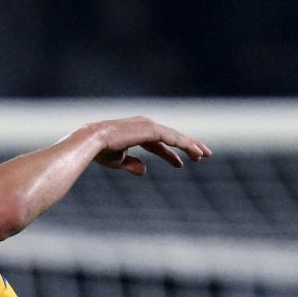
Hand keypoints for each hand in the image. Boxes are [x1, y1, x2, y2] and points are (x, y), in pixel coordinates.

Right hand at [91, 116, 211, 175]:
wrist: (92, 142)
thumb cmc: (100, 151)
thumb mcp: (118, 161)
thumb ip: (131, 164)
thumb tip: (145, 171)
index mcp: (136, 132)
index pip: (158, 143)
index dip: (169, 154)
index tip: (180, 164)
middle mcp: (145, 125)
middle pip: (171, 137)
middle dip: (187, 146)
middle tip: (202, 156)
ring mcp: (149, 126)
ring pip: (176, 136)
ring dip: (191, 146)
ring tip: (205, 155)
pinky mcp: (152, 130)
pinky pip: (174, 138)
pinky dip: (186, 144)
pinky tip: (196, 152)